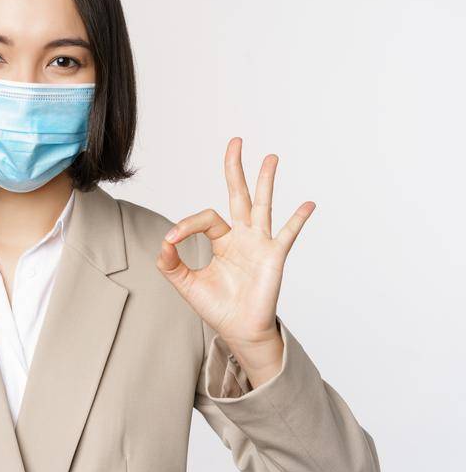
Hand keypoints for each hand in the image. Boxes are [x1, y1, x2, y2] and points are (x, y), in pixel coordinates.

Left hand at [157, 137, 313, 383]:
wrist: (237, 330)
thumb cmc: (216, 306)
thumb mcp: (184, 283)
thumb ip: (170, 262)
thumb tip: (163, 243)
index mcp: (222, 240)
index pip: (205, 218)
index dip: (186, 224)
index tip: (172, 240)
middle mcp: (242, 236)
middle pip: (239, 195)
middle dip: (236, 169)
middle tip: (236, 142)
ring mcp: (260, 244)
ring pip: (263, 205)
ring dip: (266, 181)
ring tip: (270, 157)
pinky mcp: (273, 257)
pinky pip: (287, 234)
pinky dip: (297, 219)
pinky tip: (308, 204)